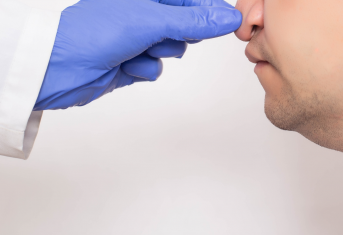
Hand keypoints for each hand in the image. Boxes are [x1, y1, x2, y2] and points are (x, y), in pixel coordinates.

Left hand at [34, 0, 241, 110]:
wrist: (60, 69)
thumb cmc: (95, 33)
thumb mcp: (151, 21)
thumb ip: (192, 21)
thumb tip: (227, 17)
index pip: (190, 0)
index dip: (210, 10)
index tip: (230, 21)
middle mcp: (142, 13)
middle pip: (184, 25)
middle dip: (175, 35)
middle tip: (159, 36)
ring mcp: (137, 38)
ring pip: (171, 48)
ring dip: (156, 54)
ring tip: (134, 51)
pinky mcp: (132, 60)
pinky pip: (155, 67)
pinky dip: (143, 69)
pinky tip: (124, 66)